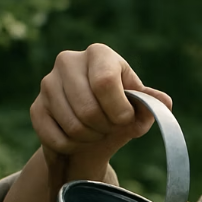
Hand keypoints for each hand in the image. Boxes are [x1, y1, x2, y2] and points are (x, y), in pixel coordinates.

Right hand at [30, 43, 172, 183]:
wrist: (94, 130)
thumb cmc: (120, 112)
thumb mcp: (138, 108)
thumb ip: (150, 104)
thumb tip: (165, 102)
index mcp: (99, 54)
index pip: (105, 83)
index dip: (119, 110)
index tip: (125, 119)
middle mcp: (68, 61)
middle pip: (88, 109)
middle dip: (105, 127)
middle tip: (109, 127)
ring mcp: (48, 83)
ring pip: (73, 125)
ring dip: (90, 138)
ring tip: (95, 132)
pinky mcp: (36, 107)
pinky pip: (56, 138)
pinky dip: (73, 146)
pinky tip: (78, 139)